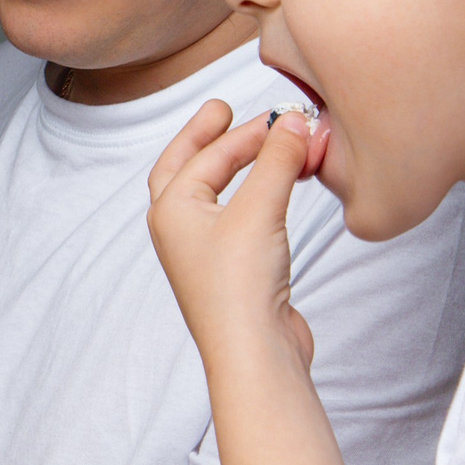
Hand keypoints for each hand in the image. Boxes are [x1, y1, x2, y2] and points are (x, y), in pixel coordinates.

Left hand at [146, 100, 325, 373]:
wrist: (254, 354)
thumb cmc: (239, 288)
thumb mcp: (259, 209)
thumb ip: (277, 159)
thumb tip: (294, 121)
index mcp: (170, 211)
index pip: (204, 154)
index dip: (244, 130)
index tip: (281, 113)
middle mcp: (180, 231)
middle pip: (189, 170)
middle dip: (207, 140)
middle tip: (224, 111)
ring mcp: (206, 253)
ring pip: (216, 194)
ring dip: (237, 166)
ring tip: (259, 145)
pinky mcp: (234, 271)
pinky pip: (241, 217)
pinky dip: (256, 194)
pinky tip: (275, 192)